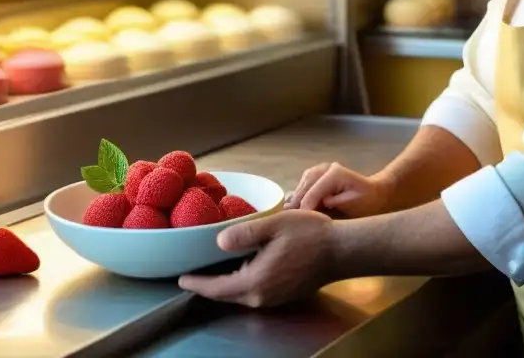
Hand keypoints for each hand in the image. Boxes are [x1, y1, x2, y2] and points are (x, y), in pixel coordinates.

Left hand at [178, 209, 332, 307]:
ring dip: (226, 283)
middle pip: (226, 294)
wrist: (343, 250)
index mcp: (256, 281)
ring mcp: (274, 298)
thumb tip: (218, 242)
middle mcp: (262, 296)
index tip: (180, 277)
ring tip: (214, 267)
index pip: (216, 288)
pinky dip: (242, 282)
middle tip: (193, 271)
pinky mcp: (284, 295)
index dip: (196, 283)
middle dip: (208, 284)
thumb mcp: (276, 225)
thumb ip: (245, 233)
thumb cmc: (312, 234)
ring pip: (241, 294)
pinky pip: (255, 292)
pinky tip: (242, 266)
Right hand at [284, 162, 390, 217]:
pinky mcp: (316, 175)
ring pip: (301, 186)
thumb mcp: (353, 207)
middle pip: (304, 188)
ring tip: (293, 219)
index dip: (305, 210)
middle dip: (297, 206)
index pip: (312, 193)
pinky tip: (297, 210)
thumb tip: (312, 206)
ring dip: (296, 201)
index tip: (300, 225)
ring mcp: (319, 170)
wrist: (373, 194)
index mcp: (335, 174)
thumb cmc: (366, 203)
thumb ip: (334, 205)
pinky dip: (299, 197)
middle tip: (293, 224)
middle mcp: (325, 168)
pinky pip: (302, 186)